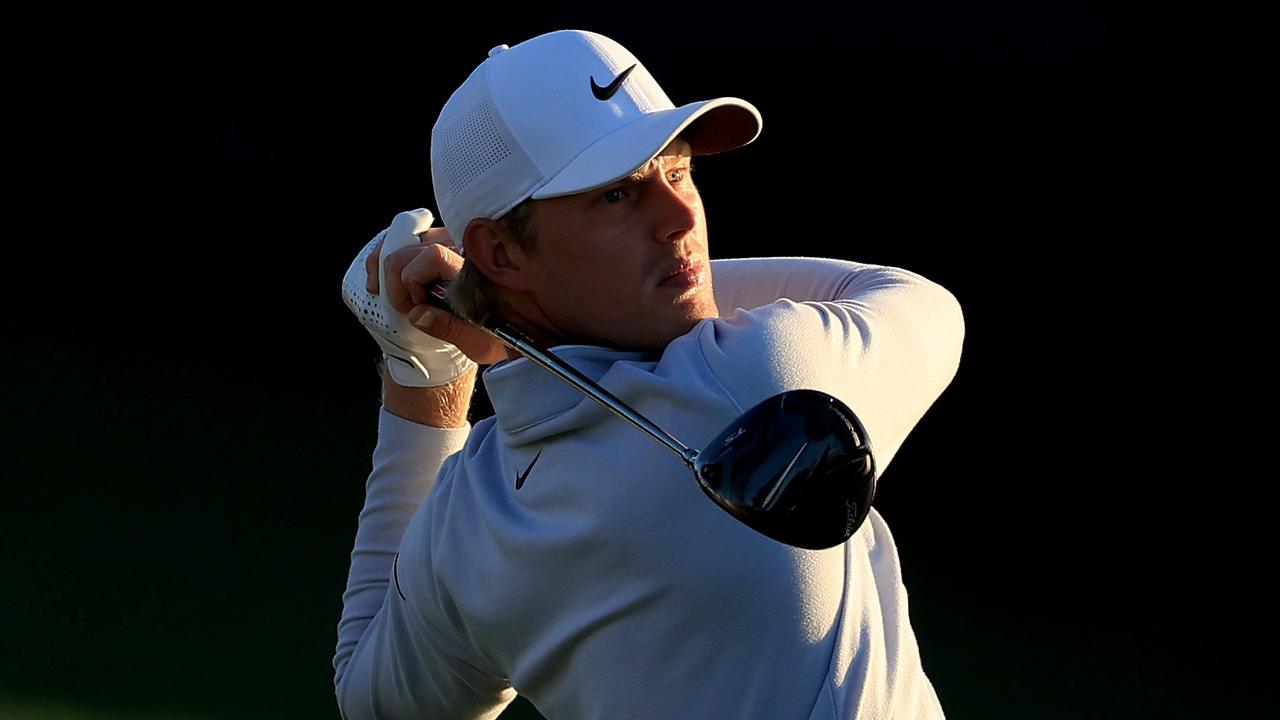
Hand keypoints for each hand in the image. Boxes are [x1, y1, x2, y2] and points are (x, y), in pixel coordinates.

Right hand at [362, 213, 509, 366]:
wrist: (527, 325)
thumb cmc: (506, 335)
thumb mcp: (483, 343)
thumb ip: (450, 329)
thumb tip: (417, 314)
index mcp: (476, 271)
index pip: (433, 255)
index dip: (413, 280)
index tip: (415, 306)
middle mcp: (466, 249)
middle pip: (412, 246)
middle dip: (397, 278)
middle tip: (406, 306)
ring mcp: (454, 242)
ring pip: (409, 239)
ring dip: (394, 267)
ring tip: (400, 295)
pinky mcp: (445, 244)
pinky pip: (410, 238)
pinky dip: (394, 257)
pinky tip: (390, 280)